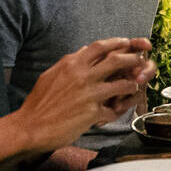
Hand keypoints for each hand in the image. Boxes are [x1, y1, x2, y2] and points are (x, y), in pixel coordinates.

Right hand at [10, 37, 154, 152]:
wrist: (29, 127)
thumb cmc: (39, 103)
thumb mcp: (51, 75)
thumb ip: (69, 63)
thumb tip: (83, 51)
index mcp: (71, 64)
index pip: (100, 46)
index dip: (118, 43)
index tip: (128, 43)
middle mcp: (81, 76)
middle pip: (117, 60)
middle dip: (133, 59)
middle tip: (141, 61)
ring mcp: (88, 94)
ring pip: (123, 84)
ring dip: (132, 85)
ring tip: (134, 85)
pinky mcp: (92, 112)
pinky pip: (115, 109)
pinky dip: (120, 109)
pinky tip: (121, 109)